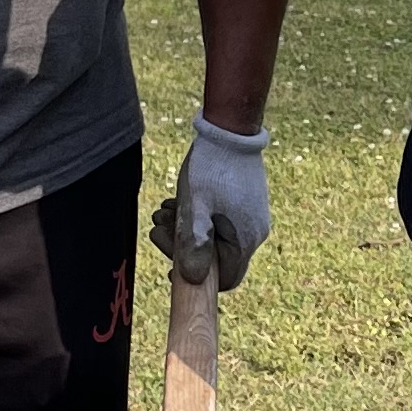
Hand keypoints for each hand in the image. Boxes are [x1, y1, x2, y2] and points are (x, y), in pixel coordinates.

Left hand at [162, 112, 271, 291]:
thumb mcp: (195, 208)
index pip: (224, 279)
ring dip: (185, 228)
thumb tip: (193, 279)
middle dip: (182, 246)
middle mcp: (253, 232)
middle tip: (158, 226)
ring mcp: (249, 217)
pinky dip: (196, 216)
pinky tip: (177, 201)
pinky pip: (218, 221)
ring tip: (162, 210)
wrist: (230, 130)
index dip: (197, 280)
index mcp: (245, 239)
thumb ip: (193, 245)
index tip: (171, 270)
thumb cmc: (211, 168)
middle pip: (215, 257)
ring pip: (213, 237)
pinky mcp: (243, 204)